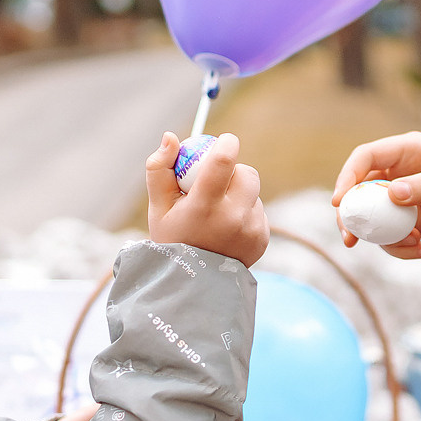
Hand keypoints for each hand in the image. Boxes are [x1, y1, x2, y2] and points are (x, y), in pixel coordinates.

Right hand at [146, 132, 267, 267]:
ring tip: (217, 211)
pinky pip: (257, 210)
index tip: (224, 140)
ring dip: (239, 192)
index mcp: (204, 207)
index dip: (227, 144)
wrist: (192, 284)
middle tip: (217, 180)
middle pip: (246, 173)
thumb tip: (171, 137)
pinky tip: (227, 229)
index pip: (224, 162)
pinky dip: (245, 211)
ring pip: (253, 192)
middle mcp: (232, 219)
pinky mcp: (262, 238)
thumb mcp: (158, 207)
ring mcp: (251, 230)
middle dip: (234, 170)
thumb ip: (159, 169)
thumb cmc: (172, 238)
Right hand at [330, 131, 420, 259]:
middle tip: (350, 239)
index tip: (340, 202)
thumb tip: (392, 193)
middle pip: (359, 190)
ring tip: (414, 245)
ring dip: (383, 237)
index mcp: (410, 150)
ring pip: (371, 218)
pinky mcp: (409, 223)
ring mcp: (403, 199)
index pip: (366, 157)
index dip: (348, 176)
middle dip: (352, 216)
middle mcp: (401, 172)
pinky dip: (400, 248)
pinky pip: (390, 237)